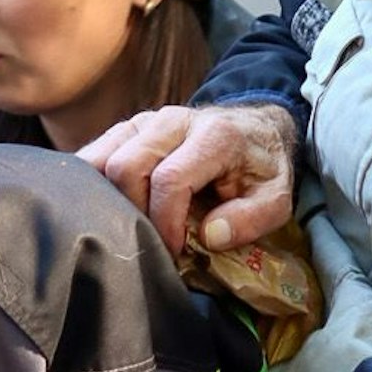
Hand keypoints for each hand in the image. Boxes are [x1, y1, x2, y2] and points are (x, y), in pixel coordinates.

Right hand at [78, 101, 296, 257]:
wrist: (254, 128)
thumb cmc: (261, 169)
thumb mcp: (277, 199)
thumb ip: (251, 219)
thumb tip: (210, 236)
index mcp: (214, 136)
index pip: (170, 180)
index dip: (165, 222)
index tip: (174, 251)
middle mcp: (174, 121)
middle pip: (126, 166)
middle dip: (133, 212)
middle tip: (152, 239)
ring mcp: (145, 121)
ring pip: (101, 158)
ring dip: (108, 200)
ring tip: (131, 226)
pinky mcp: (127, 128)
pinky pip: (94, 154)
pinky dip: (94, 185)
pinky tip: (111, 209)